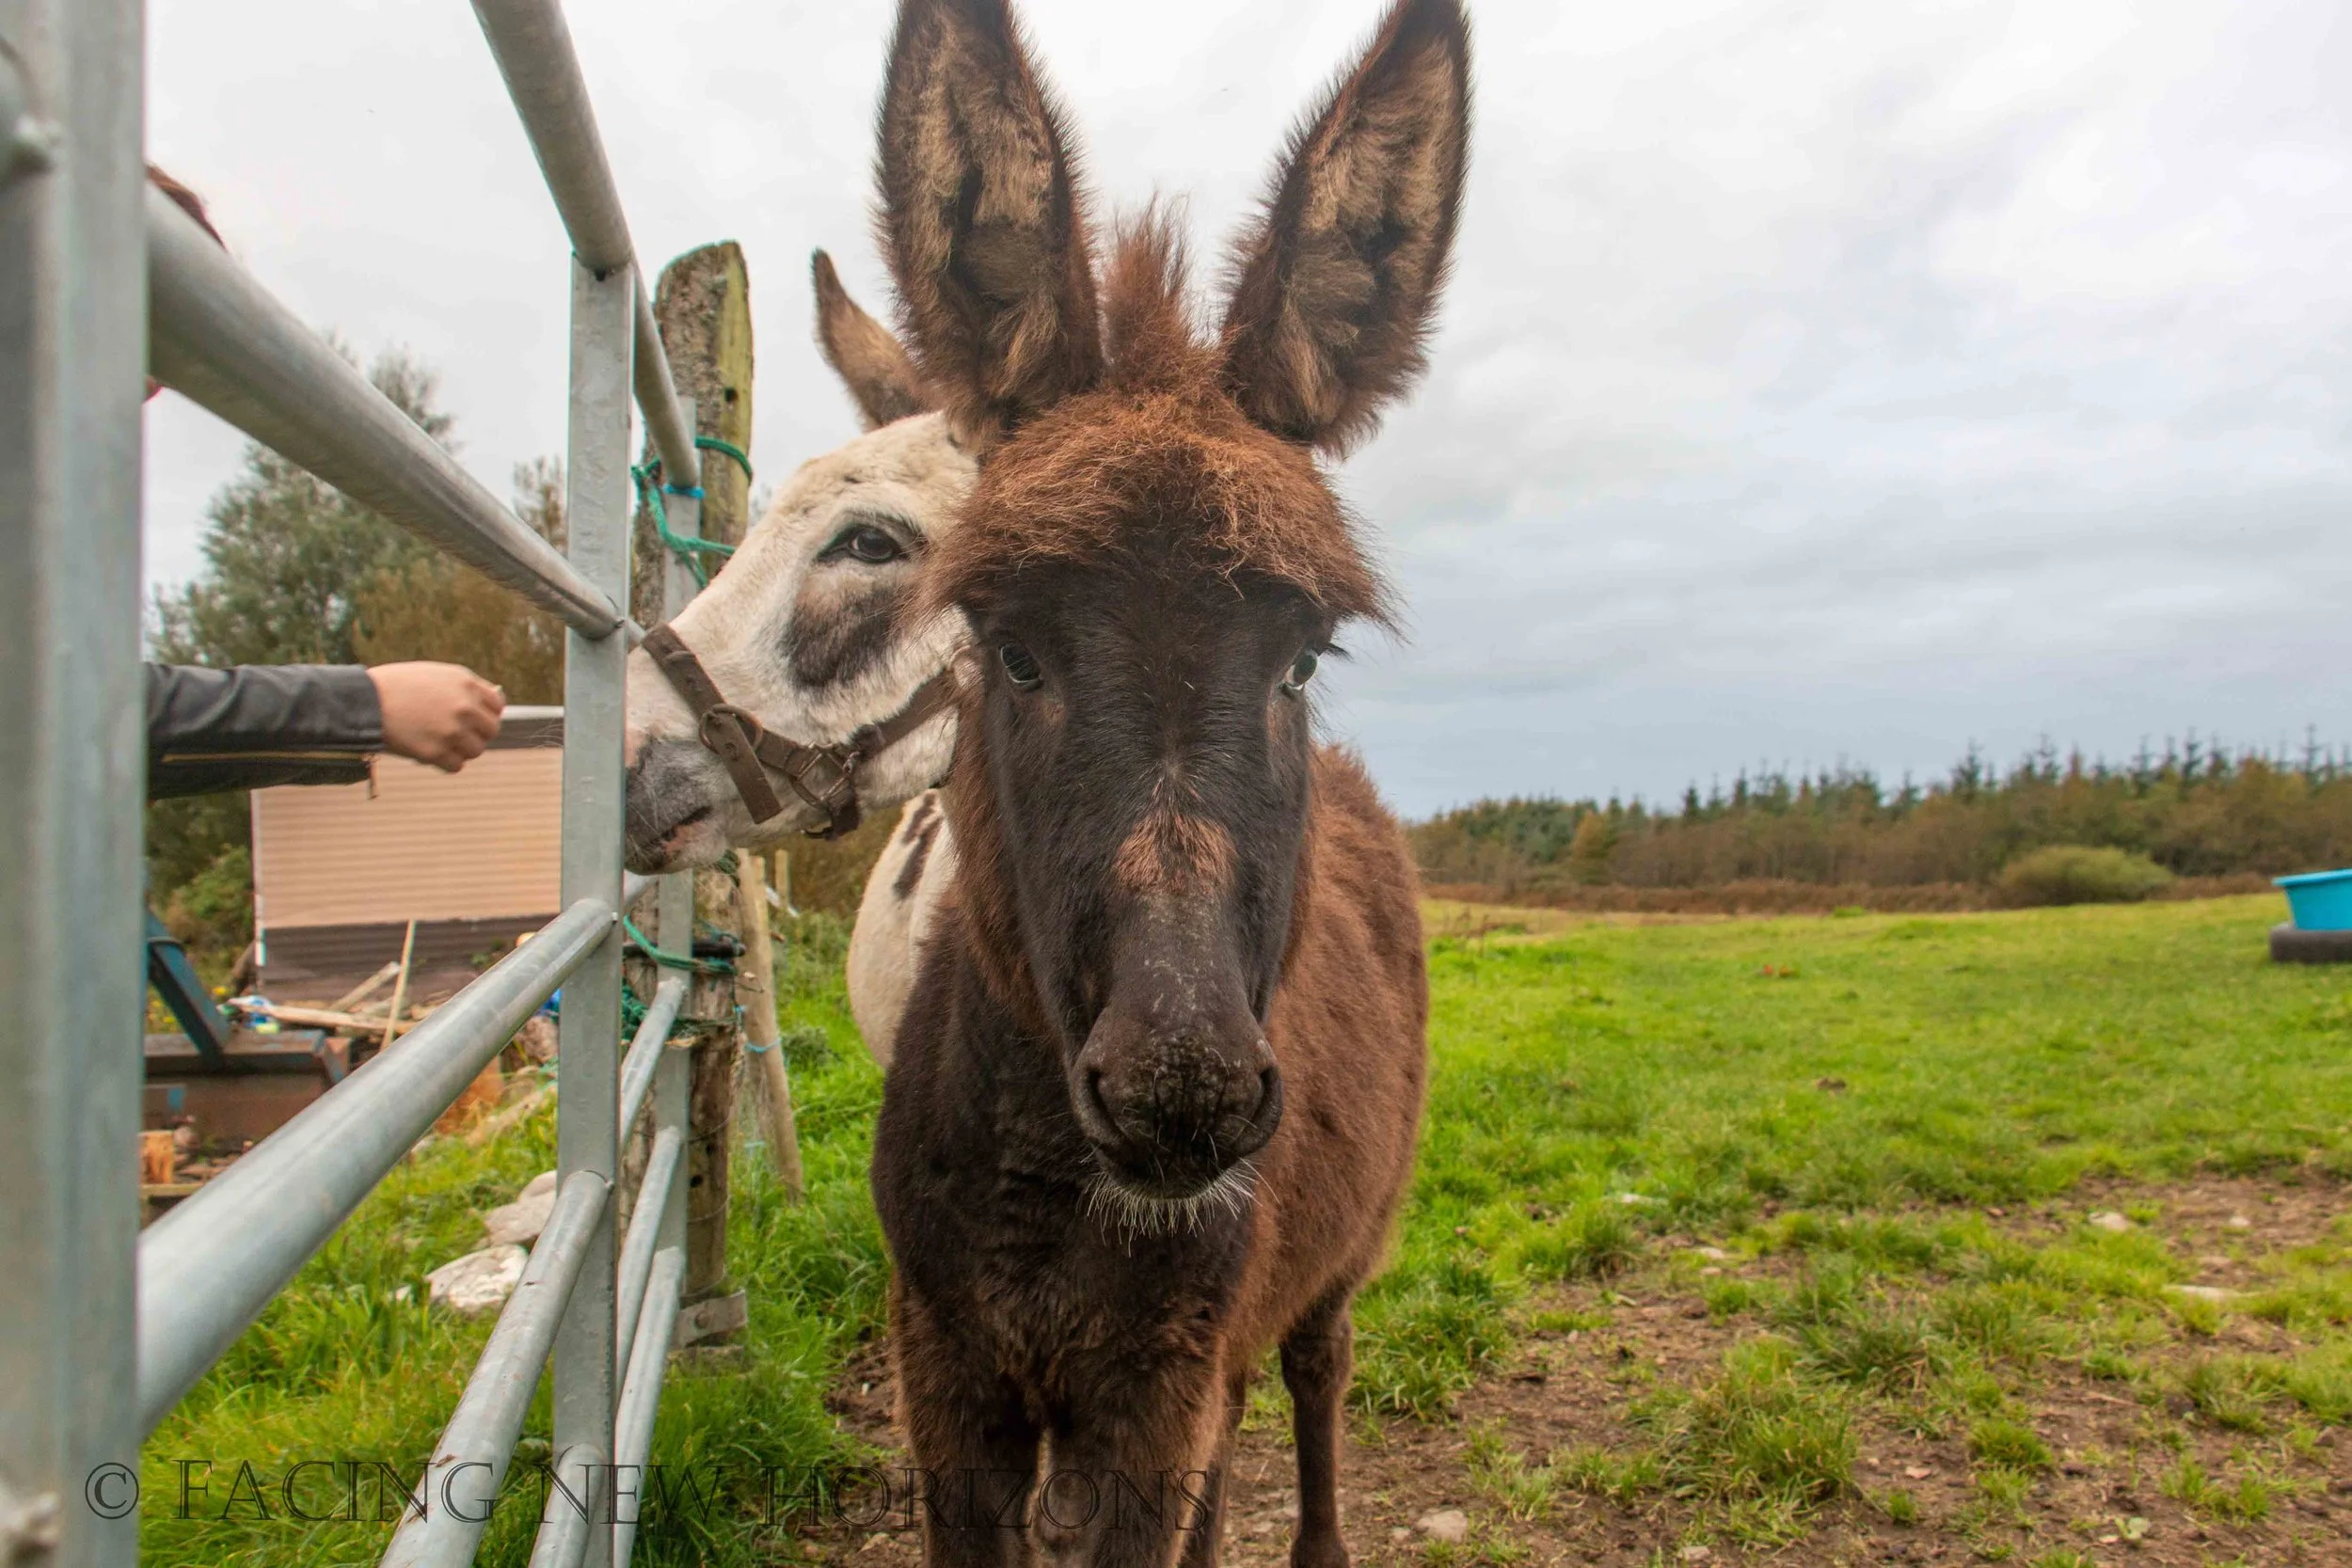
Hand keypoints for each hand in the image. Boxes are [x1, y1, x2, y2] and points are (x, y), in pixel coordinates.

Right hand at [370, 662, 504, 771]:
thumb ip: (465, 688)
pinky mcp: (435, 752)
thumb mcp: (434, 674)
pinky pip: (456, 766)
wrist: (364, 700)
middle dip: (476, 734)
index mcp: (465, 683)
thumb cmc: (396, 686)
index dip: (485, 714)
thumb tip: (498, 701)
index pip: (497, 706)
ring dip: (460, 750)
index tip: (474, 720)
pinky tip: (430, 753)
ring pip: (475, 751)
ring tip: (439, 742)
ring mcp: (451, 730)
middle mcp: (464, 707)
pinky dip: (445, 763)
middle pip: (490, 731)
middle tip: (456, 735)